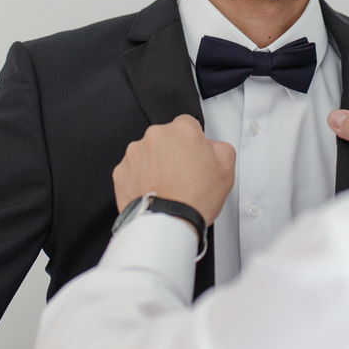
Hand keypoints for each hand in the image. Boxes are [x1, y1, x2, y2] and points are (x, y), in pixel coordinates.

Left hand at [112, 115, 235, 225]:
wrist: (166, 224)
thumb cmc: (193, 200)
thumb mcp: (226, 170)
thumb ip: (221, 148)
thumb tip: (213, 147)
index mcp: (182, 130)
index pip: (188, 124)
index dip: (193, 141)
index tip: (194, 156)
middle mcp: (155, 136)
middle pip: (166, 137)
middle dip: (174, 152)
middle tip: (184, 175)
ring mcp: (135, 153)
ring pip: (148, 153)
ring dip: (156, 164)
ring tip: (169, 187)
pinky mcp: (121, 171)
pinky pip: (133, 170)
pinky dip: (141, 178)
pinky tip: (155, 191)